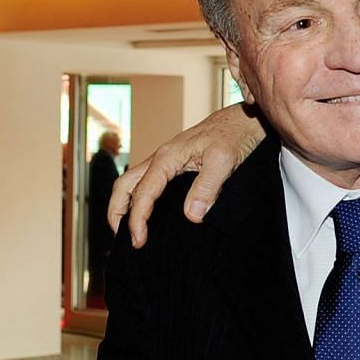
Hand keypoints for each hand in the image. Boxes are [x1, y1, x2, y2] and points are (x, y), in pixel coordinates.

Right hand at [109, 105, 263, 246]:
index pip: (143, 192)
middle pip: (124, 185)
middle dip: (116, 212)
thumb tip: (192, 215)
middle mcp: (160, 158)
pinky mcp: (173, 165)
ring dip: (124, 206)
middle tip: (121, 239)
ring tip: (128, 230)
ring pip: (132, 183)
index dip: (137, 218)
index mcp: (167, 157)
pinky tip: (148, 214)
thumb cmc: (234, 135)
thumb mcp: (224, 160)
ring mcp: (165, 161)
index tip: (139, 240)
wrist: (242, 119)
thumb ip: (207, 187)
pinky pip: (147, 183)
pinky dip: (138, 200)